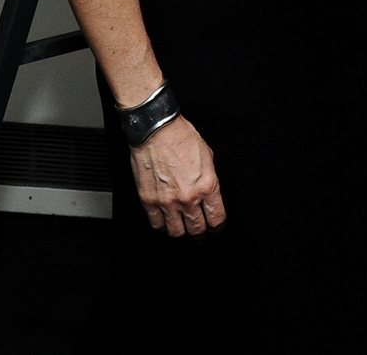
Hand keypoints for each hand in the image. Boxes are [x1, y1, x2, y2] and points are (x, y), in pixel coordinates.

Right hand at [128, 116, 224, 236]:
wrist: (157, 132)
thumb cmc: (182, 138)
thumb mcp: (208, 157)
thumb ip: (209, 179)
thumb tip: (209, 193)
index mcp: (207, 186)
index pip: (216, 218)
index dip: (218, 226)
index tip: (216, 227)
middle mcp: (188, 197)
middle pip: (197, 229)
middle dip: (201, 234)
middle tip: (201, 234)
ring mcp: (167, 201)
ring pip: (176, 232)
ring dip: (181, 232)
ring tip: (183, 230)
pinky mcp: (148, 201)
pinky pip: (156, 224)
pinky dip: (162, 226)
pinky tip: (165, 222)